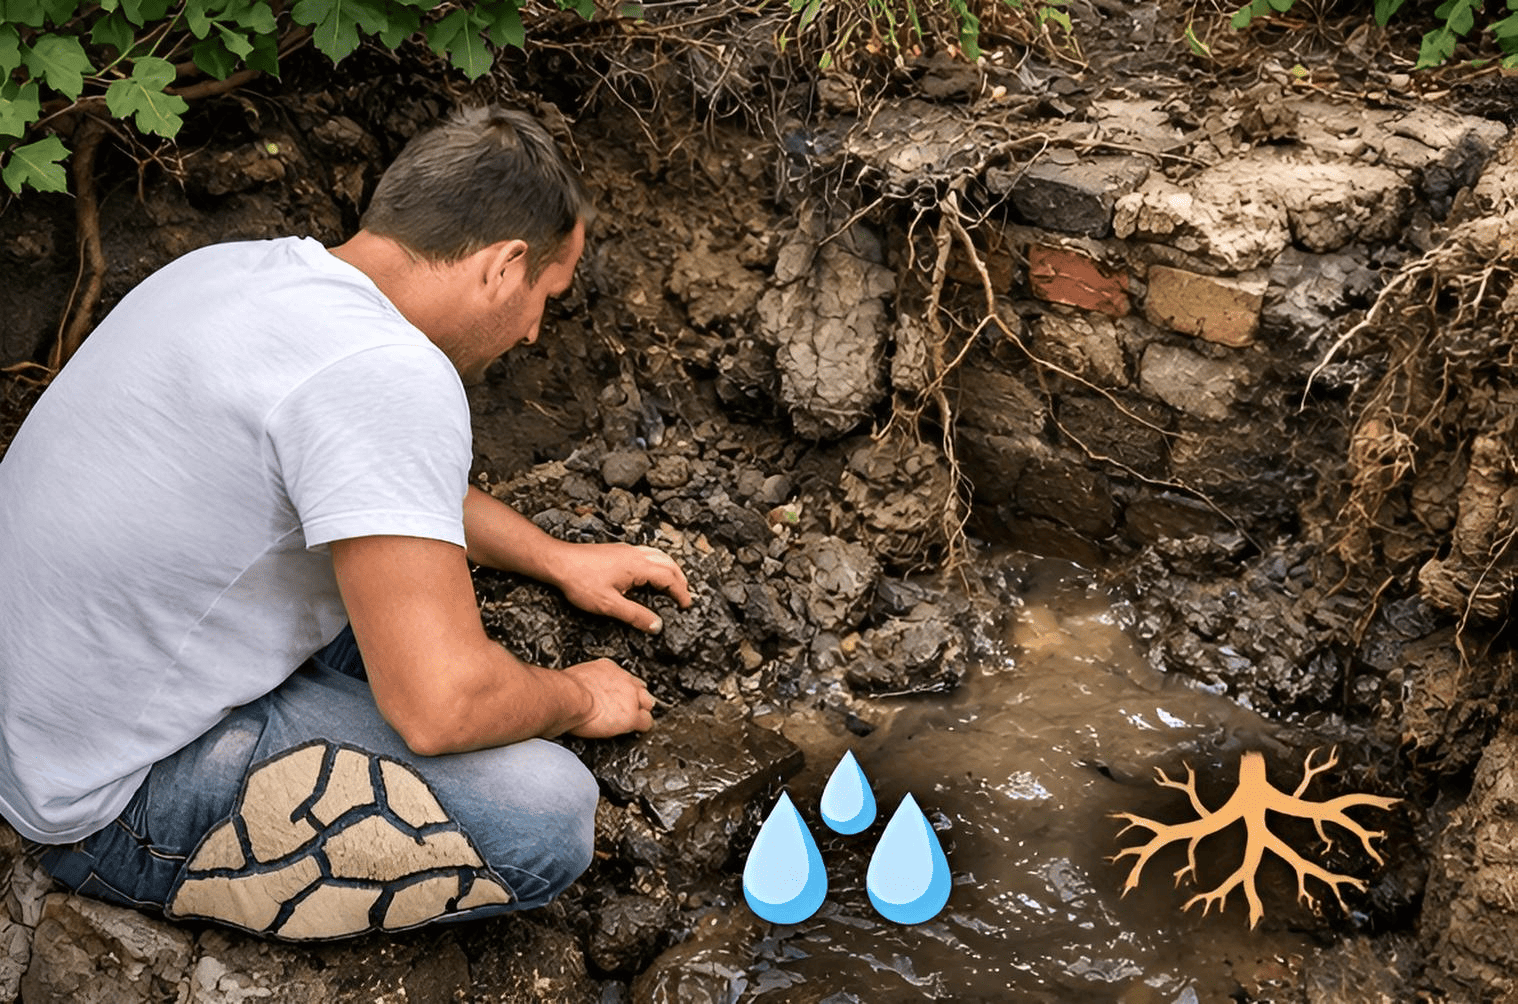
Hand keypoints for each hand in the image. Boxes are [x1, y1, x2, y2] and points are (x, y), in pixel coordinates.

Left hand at [554, 542, 692, 633]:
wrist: (558, 561)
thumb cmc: (580, 581)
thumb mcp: (609, 605)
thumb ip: (635, 615)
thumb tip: (657, 626)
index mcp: (638, 566)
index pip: (669, 577)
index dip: (680, 592)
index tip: (686, 605)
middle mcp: (635, 554)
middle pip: (668, 563)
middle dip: (680, 579)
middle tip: (684, 596)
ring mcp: (626, 550)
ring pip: (658, 555)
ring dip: (670, 569)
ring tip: (673, 583)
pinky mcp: (617, 550)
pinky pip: (646, 553)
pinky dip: (657, 563)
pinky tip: (649, 572)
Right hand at [563, 658, 655, 737]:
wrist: (569, 697)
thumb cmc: (564, 690)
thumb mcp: (576, 678)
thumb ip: (584, 683)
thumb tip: (577, 690)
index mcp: (608, 668)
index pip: (624, 677)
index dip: (622, 689)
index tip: (617, 696)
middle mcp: (623, 679)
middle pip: (640, 688)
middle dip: (636, 697)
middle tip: (626, 708)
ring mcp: (631, 697)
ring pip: (648, 703)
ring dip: (641, 711)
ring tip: (633, 720)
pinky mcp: (632, 716)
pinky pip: (646, 722)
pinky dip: (641, 727)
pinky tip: (634, 730)